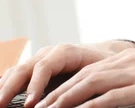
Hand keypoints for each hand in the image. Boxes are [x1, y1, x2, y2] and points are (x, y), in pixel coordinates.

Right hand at [0, 40, 134, 107]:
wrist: (103, 54)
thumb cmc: (102, 64)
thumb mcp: (98, 73)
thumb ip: (86, 84)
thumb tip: (79, 101)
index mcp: (64, 52)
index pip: (44, 66)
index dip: (35, 85)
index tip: (29, 105)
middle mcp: (48, 53)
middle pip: (24, 68)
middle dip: (10, 88)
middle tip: (1, 106)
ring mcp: (39, 60)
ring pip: (16, 71)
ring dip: (4, 87)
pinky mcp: (35, 69)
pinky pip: (17, 74)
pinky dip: (6, 84)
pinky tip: (1, 97)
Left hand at [35, 49, 134, 107]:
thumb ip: (131, 82)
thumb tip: (111, 97)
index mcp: (128, 58)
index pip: (88, 71)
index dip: (65, 85)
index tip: (47, 100)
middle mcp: (128, 61)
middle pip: (84, 76)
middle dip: (58, 93)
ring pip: (93, 84)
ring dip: (68, 99)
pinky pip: (115, 97)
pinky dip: (94, 105)